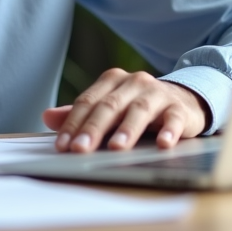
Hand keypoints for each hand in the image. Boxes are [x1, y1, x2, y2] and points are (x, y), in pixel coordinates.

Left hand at [43, 69, 208, 152]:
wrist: (184, 100)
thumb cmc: (139, 107)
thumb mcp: (110, 107)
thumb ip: (81, 113)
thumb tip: (47, 117)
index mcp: (112, 81)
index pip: (88, 102)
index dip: (73, 123)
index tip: (62, 145)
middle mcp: (134, 82)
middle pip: (109, 106)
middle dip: (93, 128)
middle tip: (80, 149)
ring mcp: (158, 93)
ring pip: (139, 110)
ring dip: (128, 129)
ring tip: (117, 148)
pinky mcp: (179, 108)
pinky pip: (173, 118)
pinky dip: (169, 131)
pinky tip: (164, 144)